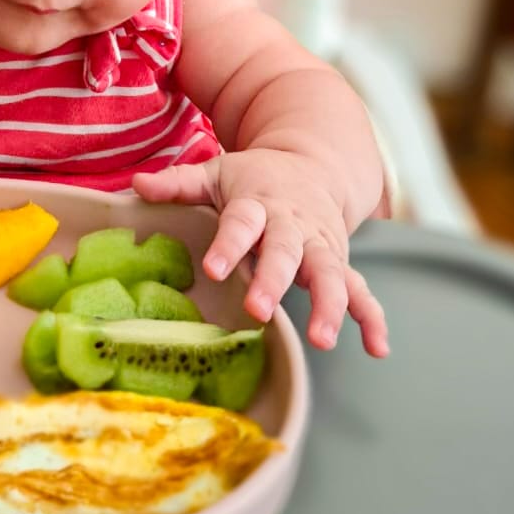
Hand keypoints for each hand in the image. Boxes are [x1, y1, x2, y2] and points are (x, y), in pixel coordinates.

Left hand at [132, 150, 388, 356]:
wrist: (315, 164)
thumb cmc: (256, 178)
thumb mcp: (217, 172)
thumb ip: (179, 183)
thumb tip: (137, 185)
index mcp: (259, 201)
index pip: (242, 223)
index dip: (229, 244)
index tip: (213, 268)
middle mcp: (294, 224)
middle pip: (287, 252)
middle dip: (275, 281)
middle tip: (260, 310)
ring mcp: (321, 245)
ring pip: (331, 274)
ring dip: (330, 305)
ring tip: (322, 339)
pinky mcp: (341, 262)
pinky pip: (361, 291)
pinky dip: (371, 318)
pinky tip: (377, 349)